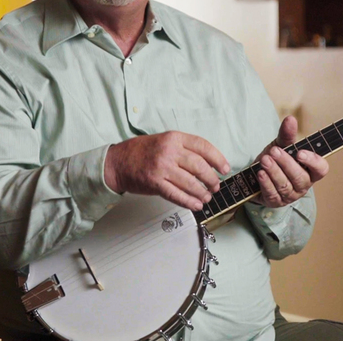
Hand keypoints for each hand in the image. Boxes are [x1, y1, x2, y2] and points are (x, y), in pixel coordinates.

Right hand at [104, 132, 229, 210]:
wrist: (117, 162)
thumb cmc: (141, 151)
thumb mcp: (164, 141)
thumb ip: (183, 148)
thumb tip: (208, 163)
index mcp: (174, 138)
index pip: (203, 146)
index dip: (217, 158)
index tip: (225, 168)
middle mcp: (169, 151)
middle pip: (199, 166)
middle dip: (211, 179)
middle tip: (215, 185)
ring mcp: (161, 168)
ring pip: (190, 183)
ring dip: (202, 192)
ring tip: (207, 197)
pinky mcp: (155, 183)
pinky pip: (176, 194)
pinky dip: (189, 202)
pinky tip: (196, 205)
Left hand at [254, 116, 328, 207]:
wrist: (257, 175)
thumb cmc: (275, 160)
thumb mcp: (281, 145)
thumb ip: (287, 135)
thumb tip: (290, 119)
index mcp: (310, 171)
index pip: (321, 169)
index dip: (313, 162)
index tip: (300, 152)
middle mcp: (303, 185)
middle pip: (300, 177)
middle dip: (286, 163)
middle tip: (274, 151)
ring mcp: (290, 196)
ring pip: (285, 186)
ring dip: (274, 171)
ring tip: (264, 159)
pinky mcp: (275, 202)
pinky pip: (272, 194)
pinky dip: (266, 183)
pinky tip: (260, 173)